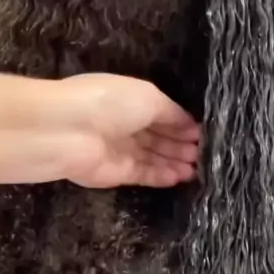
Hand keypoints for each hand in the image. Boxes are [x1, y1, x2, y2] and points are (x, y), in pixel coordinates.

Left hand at [58, 73, 200, 188]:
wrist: (69, 130)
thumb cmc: (110, 103)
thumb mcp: (149, 97)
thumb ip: (171, 112)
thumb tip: (189, 124)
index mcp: (131, 100)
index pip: (162, 113)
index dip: (182, 123)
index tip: (204, 133)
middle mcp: (126, 124)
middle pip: (159, 137)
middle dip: (181, 144)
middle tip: (204, 153)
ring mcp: (121, 150)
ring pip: (154, 158)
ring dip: (175, 162)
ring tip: (198, 168)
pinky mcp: (117, 174)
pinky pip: (144, 175)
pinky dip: (162, 176)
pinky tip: (181, 177)